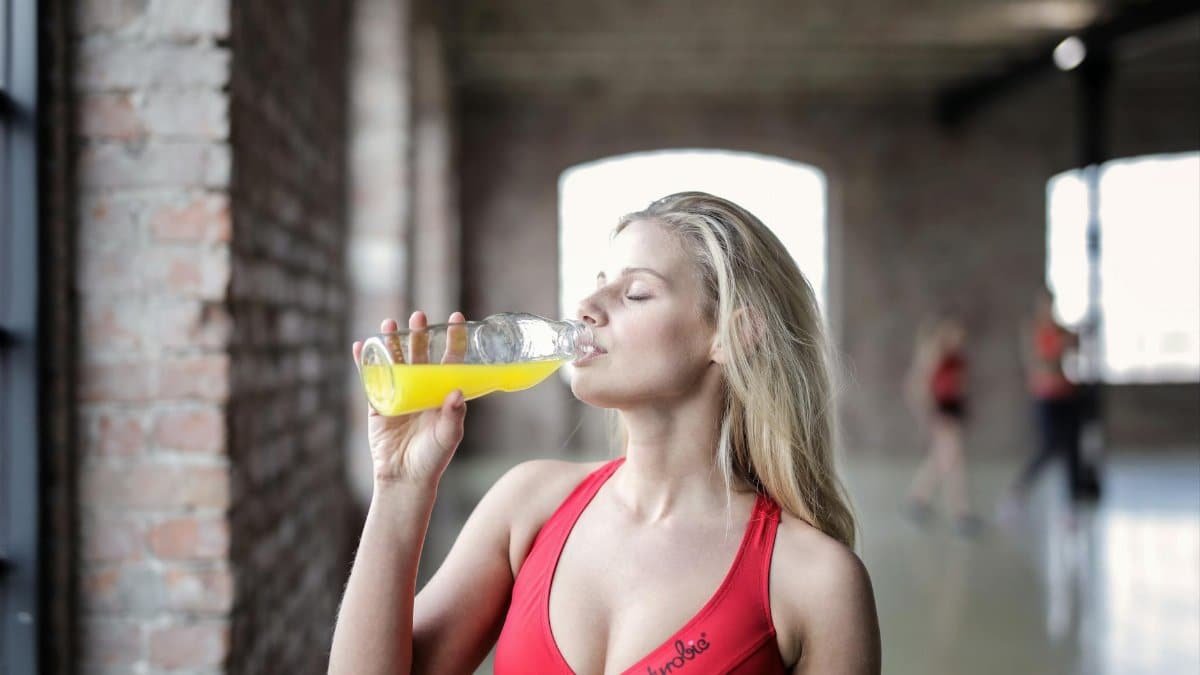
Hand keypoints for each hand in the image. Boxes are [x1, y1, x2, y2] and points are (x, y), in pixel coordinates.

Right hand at [351, 311, 469, 487]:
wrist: (403, 478)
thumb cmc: (432, 459)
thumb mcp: (448, 437)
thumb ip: (453, 416)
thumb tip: (457, 391)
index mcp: (442, 392)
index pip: (450, 360)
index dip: (453, 340)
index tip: (456, 318)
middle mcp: (421, 388)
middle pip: (420, 355)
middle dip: (419, 334)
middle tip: (419, 316)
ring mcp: (398, 393)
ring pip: (395, 361)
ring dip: (391, 342)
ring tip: (389, 323)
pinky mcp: (378, 403)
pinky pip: (370, 378)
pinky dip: (364, 362)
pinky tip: (361, 346)